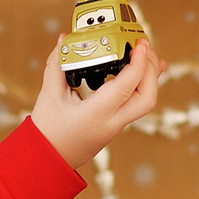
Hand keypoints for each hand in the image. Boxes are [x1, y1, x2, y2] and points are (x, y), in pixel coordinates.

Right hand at [27, 38, 165, 169]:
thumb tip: (65, 39)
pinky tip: (145, 66)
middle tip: (142, 45)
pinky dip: (144, 83)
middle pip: (147, 98)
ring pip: (146, 101)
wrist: (49, 159)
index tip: (139, 44)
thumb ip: (57, 65)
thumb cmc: (47, 130)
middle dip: (150, 70)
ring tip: (144, 50)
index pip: (125, 88)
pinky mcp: (117, 122)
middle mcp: (112, 122)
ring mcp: (117, 125)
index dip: (137, 64)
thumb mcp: (49, 95)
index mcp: (95, 115)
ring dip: (150, 75)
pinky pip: (138, 102)